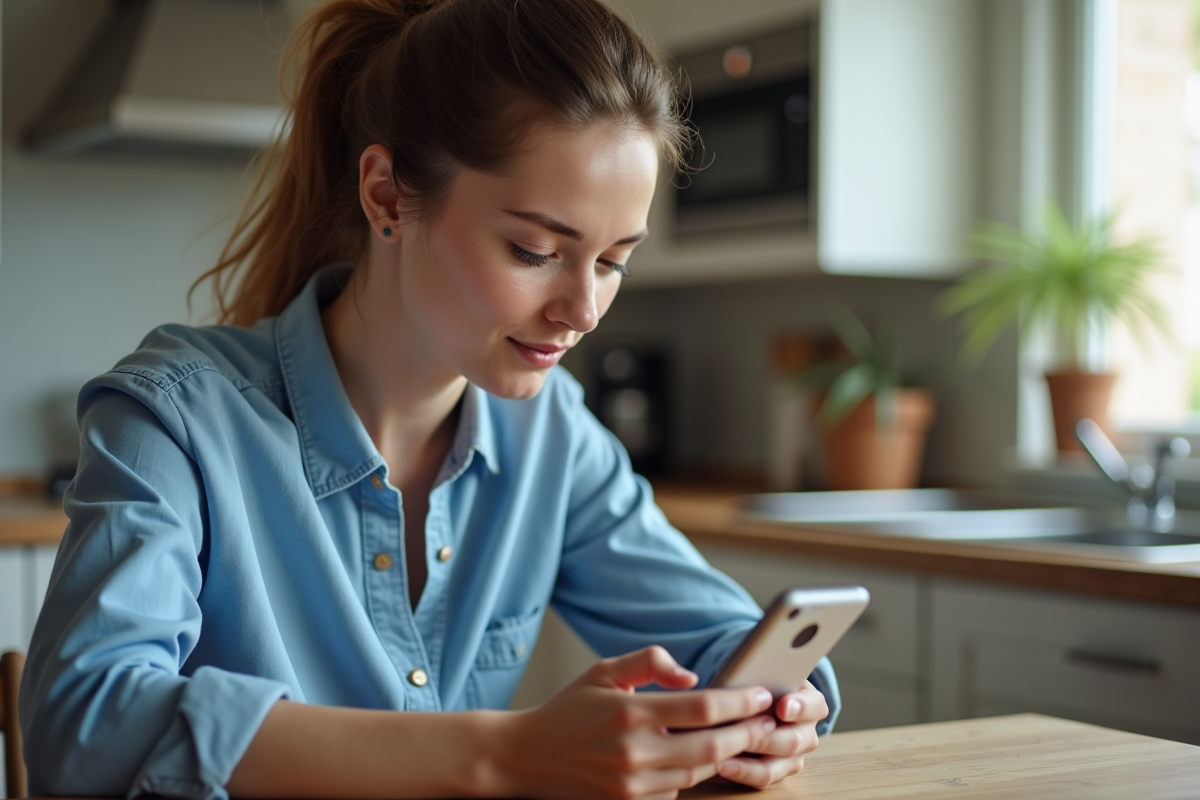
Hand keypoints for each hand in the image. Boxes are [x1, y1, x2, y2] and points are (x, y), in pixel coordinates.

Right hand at [500, 645, 779, 799]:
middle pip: (712, 746)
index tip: (761, 694)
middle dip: (747, 732)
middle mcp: (635, 753)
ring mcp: (633, 785)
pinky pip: (677, 789)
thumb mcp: (604, 670)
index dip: (740, 701)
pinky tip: (701, 755)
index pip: (703, 708)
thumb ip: (650, 662)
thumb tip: (692, 678)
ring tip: (744, 735)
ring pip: (699, 771)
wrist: (527, 756)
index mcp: (631, 713)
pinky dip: (692, 772)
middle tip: (768, 719)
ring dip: (726, 753)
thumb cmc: (569, 709)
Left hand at [715, 680, 827, 789]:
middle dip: (767, 738)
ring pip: (777, 765)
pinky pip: (762, 779)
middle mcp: (807, 732)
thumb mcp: (767, 674)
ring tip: (726, 756)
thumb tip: (744, 682)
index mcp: (811, 703)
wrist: (758, 703)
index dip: (800, 707)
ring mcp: (794, 756)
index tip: (783, 706)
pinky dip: (741, 773)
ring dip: (750, 761)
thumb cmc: (762, 684)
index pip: (814, 705)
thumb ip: (763, 678)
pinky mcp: (778, 772)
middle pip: (794, 741)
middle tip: (745, 734)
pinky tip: (723, 766)